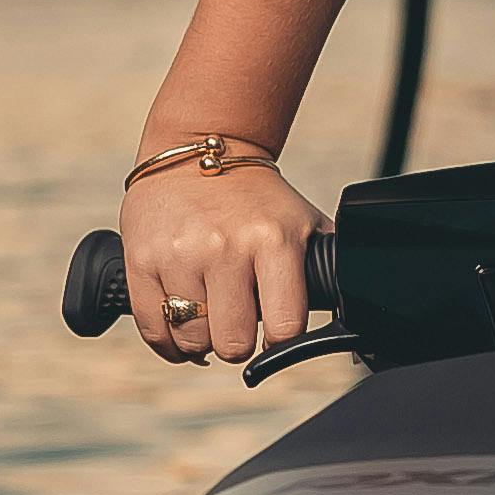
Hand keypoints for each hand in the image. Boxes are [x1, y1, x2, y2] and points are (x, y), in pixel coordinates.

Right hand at [118, 154, 319, 370]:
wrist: (199, 150)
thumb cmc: (257, 199)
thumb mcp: (302, 222)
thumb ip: (322, 269)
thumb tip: (352, 312)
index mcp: (272, 239)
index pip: (284, 327)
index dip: (280, 340)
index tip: (274, 332)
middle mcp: (224, 247)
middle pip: (233, 343)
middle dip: (238, 343)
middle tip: (237, 320)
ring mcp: (179, 254)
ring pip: (192, 340)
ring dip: (202, 339)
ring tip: (208, 313)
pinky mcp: (142, 260)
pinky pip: (153, 330)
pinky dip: (168, 341)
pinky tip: (180, 325)